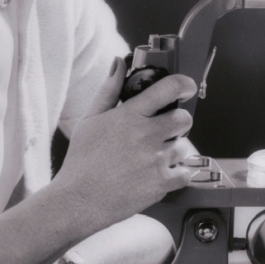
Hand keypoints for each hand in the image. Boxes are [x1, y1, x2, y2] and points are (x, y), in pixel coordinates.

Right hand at [54, 58, 196, 231]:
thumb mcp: (90, 119)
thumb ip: (109, 89)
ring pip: (184, 146)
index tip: (185, 86)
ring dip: (173, 149)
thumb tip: (119, 63)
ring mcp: (156, 160)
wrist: (79, 200)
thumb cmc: (82, 160)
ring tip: (153, 155)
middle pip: (184, 118)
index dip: (183, 83)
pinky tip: (159, 172)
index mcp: (130, 115)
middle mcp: (146, 135)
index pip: (168, 89)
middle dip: (178, 120)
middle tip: (165, 128)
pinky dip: (177, 173)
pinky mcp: (161, 183)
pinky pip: (185, 173)